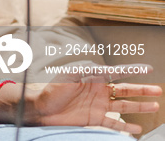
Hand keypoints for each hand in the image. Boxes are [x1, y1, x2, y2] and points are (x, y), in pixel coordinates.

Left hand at [33, 71, 161, 134]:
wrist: (42, 109)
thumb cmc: (52, 88)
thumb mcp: (68, 74)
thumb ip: (86, 72)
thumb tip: (101, 69)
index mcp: (93, 75)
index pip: (117, 71)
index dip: (133, 70)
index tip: (148, 68)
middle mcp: (98, 89)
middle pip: (125, 89)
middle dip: (142, 90)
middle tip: (158, 90)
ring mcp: (98, 105)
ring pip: (123, 105)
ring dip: (139, 106)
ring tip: (154, 106)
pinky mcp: (94, 119)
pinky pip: (114, 122)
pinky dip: (126, 125)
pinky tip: (137, 127)